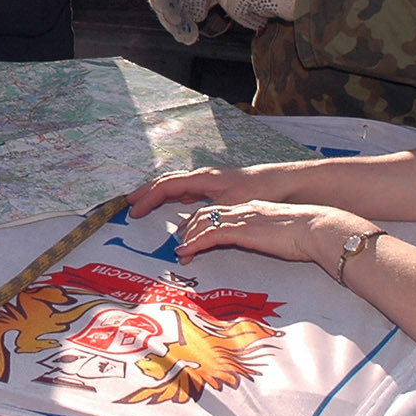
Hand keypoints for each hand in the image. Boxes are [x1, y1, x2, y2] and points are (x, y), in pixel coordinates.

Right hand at [127, 161, 305, 217]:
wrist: (286, 183)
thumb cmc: (260, 190)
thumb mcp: (231, 207)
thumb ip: (206, 221)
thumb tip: (183, 238)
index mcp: (203, 178)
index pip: (166, 186)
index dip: (148, 198)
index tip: (133, 211)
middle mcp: (204, 177)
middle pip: (167, 182)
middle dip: (147, 192)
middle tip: (129, 203)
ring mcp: (212, 182)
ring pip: (178, 185)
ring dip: (160, 194)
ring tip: (147, 204)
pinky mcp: (220, 188)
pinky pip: (190, 191)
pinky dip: (176, 197)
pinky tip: (177, 205)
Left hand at [165, 199, 354, 266]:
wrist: (319, 229)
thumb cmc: (308, 235)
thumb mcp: (281, 234)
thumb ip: (268, 236)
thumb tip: (265, 245)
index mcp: (253, 208)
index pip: (219, 211)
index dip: (201, 222)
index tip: (191, 235)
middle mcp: (244, 210)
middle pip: (205, 213)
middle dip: (188, 227)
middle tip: (176, 242)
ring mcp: (242, 218)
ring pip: (203, 222)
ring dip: (187, 237)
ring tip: (177, 250)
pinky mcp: (243, 231)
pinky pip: (211, 236)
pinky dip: (194, 244)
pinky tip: (185, 253)